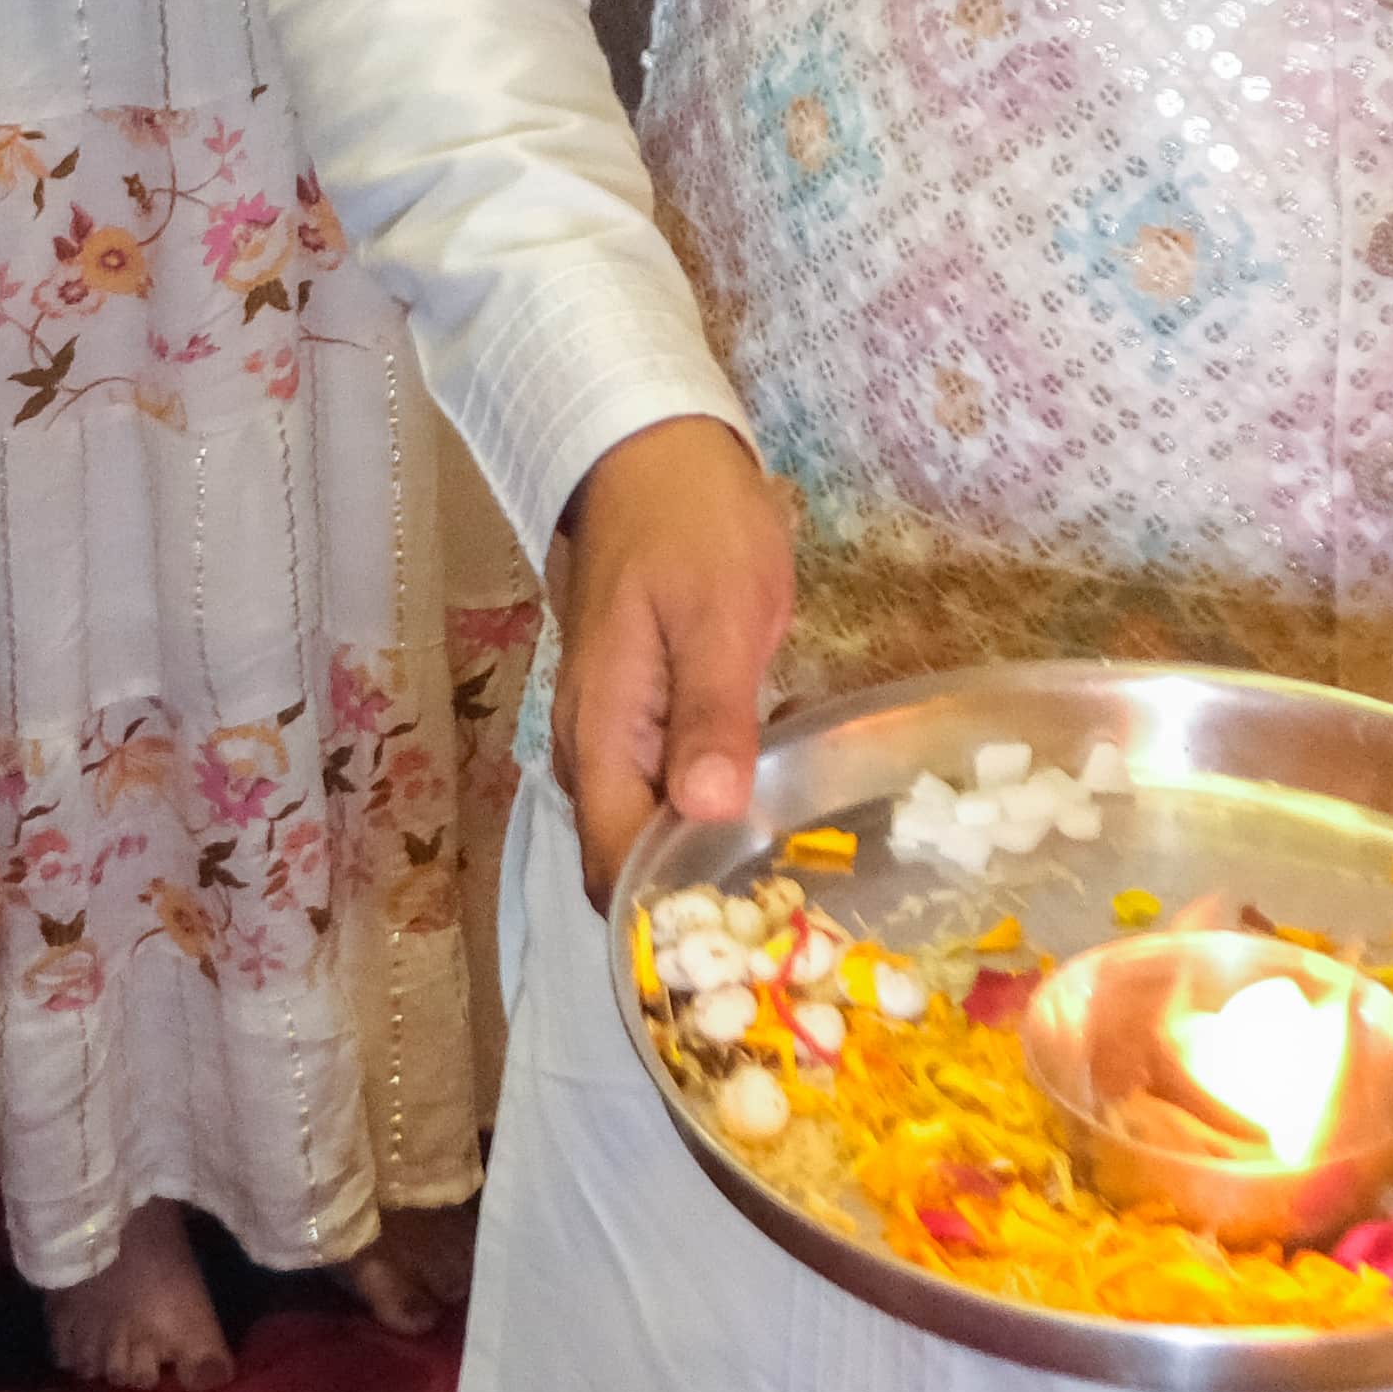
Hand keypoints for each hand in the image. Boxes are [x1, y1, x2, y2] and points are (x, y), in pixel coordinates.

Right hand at [549, 415, 795, 897]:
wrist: (649, 448)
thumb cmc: (691, 526)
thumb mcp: (717, 614)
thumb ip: (711, 716)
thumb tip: (708, 816)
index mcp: (604, 736)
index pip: (618, 869)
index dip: (673, 919)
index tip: (753, 943)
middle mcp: (594, 752)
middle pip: (631, 863)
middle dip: (701, 900)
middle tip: (798, 917)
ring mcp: (612, 733)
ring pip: (649, 828)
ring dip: (711, 854)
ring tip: (799, 867)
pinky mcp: (638, 713)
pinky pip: (665, 788)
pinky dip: (712, 806)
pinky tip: (777, 795)